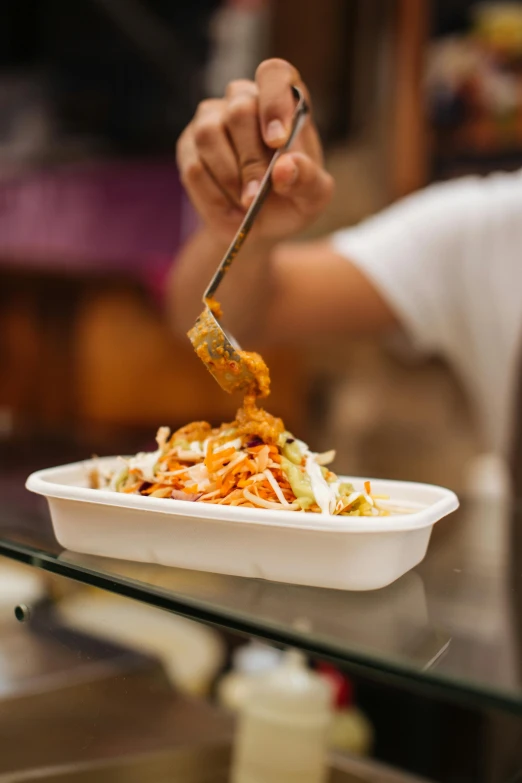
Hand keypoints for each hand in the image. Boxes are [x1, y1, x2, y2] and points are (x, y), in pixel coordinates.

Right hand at [176, 59, 333, 242]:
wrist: (260, 225)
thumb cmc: (292, 199)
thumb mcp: (313, 196)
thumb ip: (307, 179)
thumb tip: (284, 168)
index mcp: (283, 100)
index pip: (274, 74)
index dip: (274, 102)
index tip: (277, 141)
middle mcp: (244, 100)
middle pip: (239, 110)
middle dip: (250, 160)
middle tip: (257, 195)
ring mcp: (212, 120)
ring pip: (208, 135)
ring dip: (229, 177)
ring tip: (246, 204)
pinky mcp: (189, 147)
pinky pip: (194, 167)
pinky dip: (214, 196)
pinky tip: (230, 208)